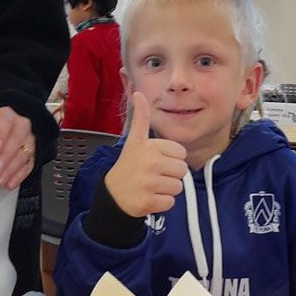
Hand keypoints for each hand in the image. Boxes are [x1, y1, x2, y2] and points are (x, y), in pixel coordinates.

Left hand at [0, 106, 35, 189]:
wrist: (2, 131)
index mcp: (6, 115)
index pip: (6, 120)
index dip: (1, 134)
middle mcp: (20, 126)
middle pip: (17, 138)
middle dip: (7, 155)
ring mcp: (27, 140)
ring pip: (24, 153)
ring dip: (12, 169)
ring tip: (0, 179)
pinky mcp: (31, 154)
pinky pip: (29, 165)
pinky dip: (19, 176)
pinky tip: (10, 183)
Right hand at [105, 92, 187, 216]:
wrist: (113, 194)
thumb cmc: (128, 166)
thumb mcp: (135, 140)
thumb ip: (141, 117)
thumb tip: (138, 93)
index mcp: (150, 147)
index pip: (181, 154)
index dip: (171, 158)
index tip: (156, 160)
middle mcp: (150, 164)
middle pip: (182, 171)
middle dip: (171, 174)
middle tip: (154, 174)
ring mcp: (149, 184)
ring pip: (178, 187)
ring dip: (167, 189)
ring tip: (152, 185)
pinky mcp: (149, 202)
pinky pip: (171, 202)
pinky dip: (162, 202)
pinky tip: (150, 196)